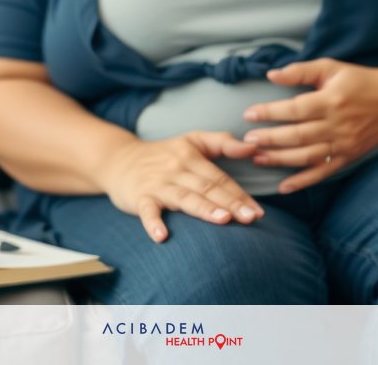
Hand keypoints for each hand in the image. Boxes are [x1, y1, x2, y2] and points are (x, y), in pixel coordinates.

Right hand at [98, 132, 265, 242]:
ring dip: (203, 208)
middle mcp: (176, 169)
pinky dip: (153, 223)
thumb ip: (222, 141)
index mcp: (192, 156)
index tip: (258, 211)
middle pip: (208, 188)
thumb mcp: (192, 140)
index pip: (220, 178)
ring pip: (184, 197)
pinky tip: (162, 236)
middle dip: (231, 203)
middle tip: (251, 218)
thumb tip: (253, 147)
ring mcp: (158, 183)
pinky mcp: (140, 197)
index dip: (240, 194)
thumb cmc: (163, 154)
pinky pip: (147, 210)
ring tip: (223, 219)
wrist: (119, 159)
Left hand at [243, 59, 377, 193]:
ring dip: (280, 160)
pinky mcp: (349, 157)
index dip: (270, 113)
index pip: (295, 109)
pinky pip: (323, 173)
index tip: (249, 114)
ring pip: (308, 156)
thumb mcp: (330, 67)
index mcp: (331, 100)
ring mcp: (344, 144)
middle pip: (298, 136)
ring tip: (258, 158)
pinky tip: (284, 186)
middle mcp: (338, 124)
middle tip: (247, 141)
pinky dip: (303, 182)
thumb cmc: (358, 80)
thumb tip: (271, 75)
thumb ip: (300, 71)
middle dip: (270, 139)